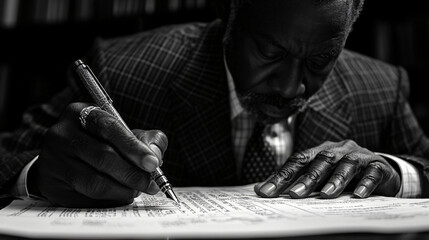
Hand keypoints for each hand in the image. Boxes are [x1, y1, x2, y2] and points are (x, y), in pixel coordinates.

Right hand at [28, 102, 167, 206]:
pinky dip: (109, 200)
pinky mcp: (52, 185)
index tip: (153, 163)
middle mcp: (61, 134)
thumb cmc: (102, 143)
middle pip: (102, 156)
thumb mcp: (124, 133)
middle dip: (132, 173)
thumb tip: (156, 154)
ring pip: (94, 182)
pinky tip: (120, 195)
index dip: (133, 147)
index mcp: (81, 113)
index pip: (109, 128)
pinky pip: (86, 198)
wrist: (65, 159)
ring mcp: (53, 161)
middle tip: (150, 183)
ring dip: (122, 189)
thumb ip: (147, 139)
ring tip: (136, 190)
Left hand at [254, 140, 400, 198]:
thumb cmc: (342, 174)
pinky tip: (359, 195)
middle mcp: (337, 150)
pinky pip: (372, 173)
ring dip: (335, 180)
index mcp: (319, 151)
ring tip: (325, 195)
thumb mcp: (319, 176)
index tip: (266, 192)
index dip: (281, 175)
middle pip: (320, 161)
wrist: (380, 170)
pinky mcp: (378, 165)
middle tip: (294, 194)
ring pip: (345, 164)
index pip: (297, 161)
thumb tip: (261, 189)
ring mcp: (358, 156)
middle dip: (307, 178)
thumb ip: (294, 181)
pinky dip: (365, 183)